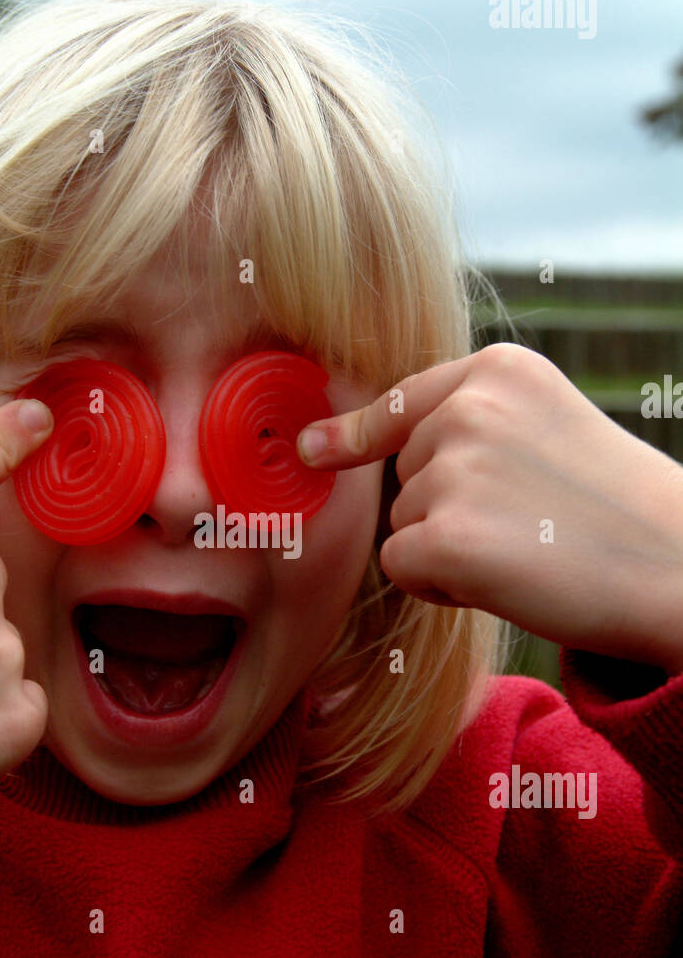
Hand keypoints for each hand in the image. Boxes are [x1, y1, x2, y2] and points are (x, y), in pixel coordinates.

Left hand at [297, 343, 682, 672]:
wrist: (677, 566)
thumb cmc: (617, 510)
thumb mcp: (549, 427)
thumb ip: (475, 424)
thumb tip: (354, 442)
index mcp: (499, 369)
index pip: (406, 400)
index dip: (356, 432)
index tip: (311, 448)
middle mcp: (467, 408)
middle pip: (403, 473)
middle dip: (446, 510)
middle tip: (530, 526)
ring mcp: (452, 470)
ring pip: (401, 522)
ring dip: (446, 549)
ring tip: (527, 549)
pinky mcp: (441, 536)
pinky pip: (400, 567)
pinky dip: (440, 588)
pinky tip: (506, 580)